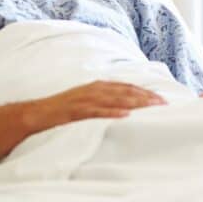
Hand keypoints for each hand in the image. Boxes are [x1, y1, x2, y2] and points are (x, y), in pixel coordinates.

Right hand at [42, 80, 165, 126]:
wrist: (38, 113)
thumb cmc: (63, 110)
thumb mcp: (87, 101)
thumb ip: (104, 101)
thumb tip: (125, 107)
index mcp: (97, 86)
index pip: (127, 86)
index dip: (145, 92)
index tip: (161, 98)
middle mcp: (94, 89)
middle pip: (125, 91)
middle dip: (146, 97)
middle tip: (164, 103)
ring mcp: (85, 99)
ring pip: (115, 99)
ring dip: (135, 103)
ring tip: (151, 107)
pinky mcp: (77, 111)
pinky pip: (97, 111)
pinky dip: (112, 112)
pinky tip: (125, 115)